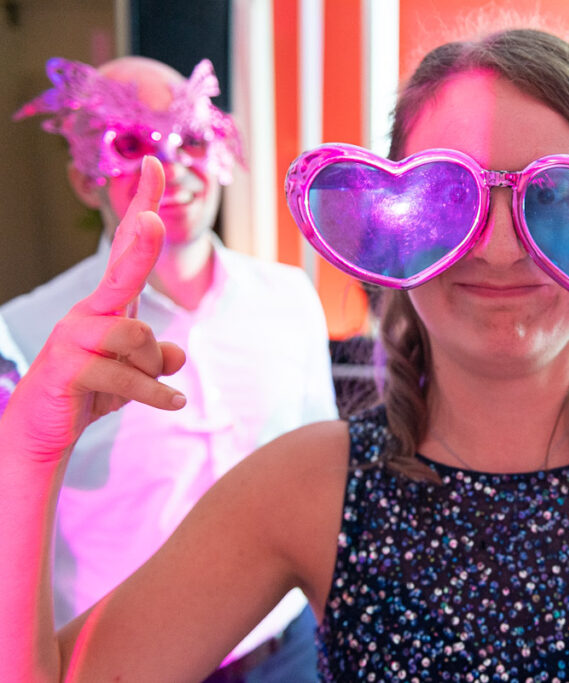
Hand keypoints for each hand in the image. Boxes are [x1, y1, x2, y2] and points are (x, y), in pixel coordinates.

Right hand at [4, 157, 186, 460]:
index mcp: (109, 303)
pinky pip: (128, 374)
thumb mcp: (137, 372)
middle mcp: (90, 311)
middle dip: (140, 244)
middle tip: (152, 220)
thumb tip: (176, 355)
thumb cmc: (92, 391)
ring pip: (139, 335)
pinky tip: (173, 403)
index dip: (142, 204)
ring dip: (154, 365)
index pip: (126, 246)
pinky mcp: (70, 366)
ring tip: (152, 385)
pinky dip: (155, 392)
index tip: (153, 162)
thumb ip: (158, 357)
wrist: (45, 429)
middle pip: (122, 269)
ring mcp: (75, 336)